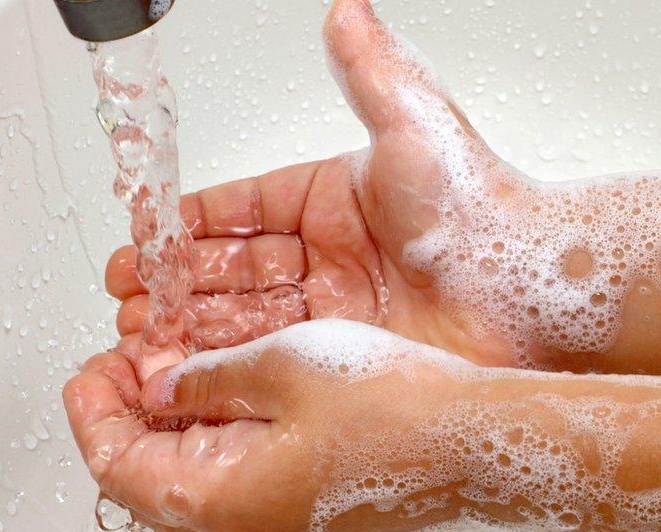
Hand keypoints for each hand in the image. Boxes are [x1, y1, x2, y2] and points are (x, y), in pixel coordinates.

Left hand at [64, 323, 466, 531]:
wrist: (477, 443)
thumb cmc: (395, 410)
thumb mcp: (284, 367)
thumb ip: (210, 379)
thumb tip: (165, 384)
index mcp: (224, 500)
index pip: (120, 467)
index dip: (95, 413)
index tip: (91, 369)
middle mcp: (247, 527)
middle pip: (153, 480)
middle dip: (132, 417)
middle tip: (130, 365)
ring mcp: (281, 522)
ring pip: (197, 478)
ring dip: (177, 424)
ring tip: (179, 369)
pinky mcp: (312, 507)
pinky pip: (241, 477)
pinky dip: (220, 436)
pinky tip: (236, 392)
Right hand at [106, 0, 660, 377]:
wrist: (529, 288)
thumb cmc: (480, 209)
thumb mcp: (412, 127)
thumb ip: (369, 73)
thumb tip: (344, 13)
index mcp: (332, 198)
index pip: (242, 208)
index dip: (190, 223)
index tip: (144, 233)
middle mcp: (330, 253)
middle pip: (233, 265)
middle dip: (176, 279)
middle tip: (131, 292)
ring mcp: (337, 305)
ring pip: (244, 313)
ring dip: (190, 323)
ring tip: (141, 334)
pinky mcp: (346, 352)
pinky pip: (271, 354)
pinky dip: (226, 360)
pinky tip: (188, 366)